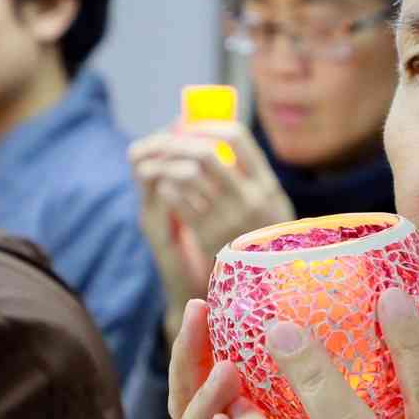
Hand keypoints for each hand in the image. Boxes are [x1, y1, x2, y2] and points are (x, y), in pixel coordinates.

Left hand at [130, 122, 292, 338]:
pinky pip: (178, 202)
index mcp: (267, 185)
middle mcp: (251, 199)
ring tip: (150, 166)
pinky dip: (165, 190)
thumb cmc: (262, 242)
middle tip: (159, 145)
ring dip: (161, 166)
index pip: (235, 137)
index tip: (188, 128)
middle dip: (175, 144)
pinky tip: (162, 191)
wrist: (266, 291)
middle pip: (205, 153)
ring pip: (187, 175)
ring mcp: (230, 220)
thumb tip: (208, 134)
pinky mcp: (208, 239)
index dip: (205, 126)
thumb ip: (247, 176)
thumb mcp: (268, 207)